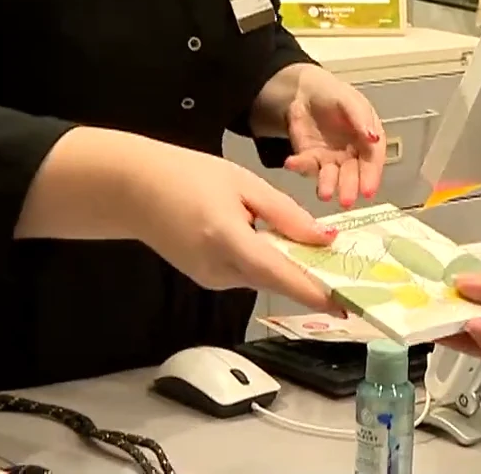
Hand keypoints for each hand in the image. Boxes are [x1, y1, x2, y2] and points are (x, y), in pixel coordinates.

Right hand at [117, 134, 342, 309]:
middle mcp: (219, 270)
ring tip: (308, 244)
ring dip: (286, 265)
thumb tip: (324, 239)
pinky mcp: (207, 279)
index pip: (281, 276)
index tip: (348, 304)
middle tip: (345, 268)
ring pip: (263, 277)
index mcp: (228, 241)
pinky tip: (267, 240)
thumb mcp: (244, 183)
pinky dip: (264, 261)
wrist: (133, 190)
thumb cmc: (188, 176)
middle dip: (310, 276)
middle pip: (277, 280)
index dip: (316, 292)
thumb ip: (286, 214)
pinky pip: (247, 274)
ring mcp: (211, 279)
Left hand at [281, 64, 384, 206]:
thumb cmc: (332, 94)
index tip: (368, 191)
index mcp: (367, 139)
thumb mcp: (350, 101)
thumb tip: (374, 138)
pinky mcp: (309, 159)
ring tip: (325, 194)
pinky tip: (292, 162)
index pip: (372, 160)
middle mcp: (351, 154)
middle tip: (346, 200)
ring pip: (331, 176)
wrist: (303, 92)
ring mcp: (330, 159)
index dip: (371, 176)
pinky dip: (299, 166)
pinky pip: (305, 166)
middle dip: (350, 187)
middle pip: (352, 173)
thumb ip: (361, 119)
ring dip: (328, 185)